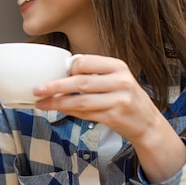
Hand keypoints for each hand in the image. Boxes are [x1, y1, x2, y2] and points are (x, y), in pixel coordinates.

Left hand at [32, 54, 164, 146]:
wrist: (147, 123)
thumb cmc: (126, 98)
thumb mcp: (114, 80)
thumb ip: (92, 76)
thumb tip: (59, 76)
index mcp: (117, 66)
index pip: (85, 62)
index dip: (68, 69)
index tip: (56, 75)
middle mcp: (120, 81)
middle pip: (80, 82)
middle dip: (55, 86)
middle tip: (38, 89)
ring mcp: (119, 100)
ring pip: (80, 100)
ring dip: (57, 103)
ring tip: (42, 103)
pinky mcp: (115, 116)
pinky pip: (86, 114)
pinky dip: (69, 112)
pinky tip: (58, 111)